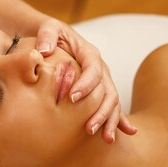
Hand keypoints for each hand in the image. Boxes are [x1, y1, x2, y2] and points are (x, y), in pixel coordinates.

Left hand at [36, 18, 137, 142]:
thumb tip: (44, 51)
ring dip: (109, 120)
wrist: (55, 38)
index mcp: (89, 54)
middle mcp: (100, 68)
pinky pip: (111, 106)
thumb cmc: (52, 34)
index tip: (72, 98)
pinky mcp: (99, 91)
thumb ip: (47, 36)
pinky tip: (123, 133)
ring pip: (112, 102)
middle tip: (89, 128)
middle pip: (108, 91)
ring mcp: (102, 81)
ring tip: (105, 138)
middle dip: (101, 111)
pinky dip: (118, 120)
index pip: (92, 70)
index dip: (85, 84)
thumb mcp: (49, 28)